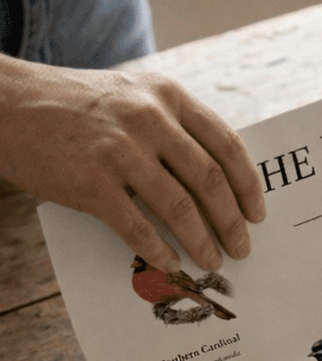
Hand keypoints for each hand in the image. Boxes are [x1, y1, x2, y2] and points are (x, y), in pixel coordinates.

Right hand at [0, 60, 263, 270]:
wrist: (8, 104)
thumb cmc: (74, 105)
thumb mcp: (131, 95)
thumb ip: (171, 125)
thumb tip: (213, 179)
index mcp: (167, 96)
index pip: (226, 144)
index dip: (248, 184)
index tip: (257, 212)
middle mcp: (149, 120)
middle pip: (210, 180)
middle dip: (232, 221)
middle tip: (242, 247)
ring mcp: (120, 151)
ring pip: (179, 207)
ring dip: (202, 242)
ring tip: (213, 262)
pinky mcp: (92, 182)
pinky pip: (137, 227)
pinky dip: (159, 251)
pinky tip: (170, 265)